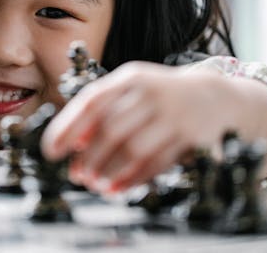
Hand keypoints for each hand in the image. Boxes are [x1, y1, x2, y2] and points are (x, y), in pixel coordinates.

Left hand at [41, 61, 239, 192]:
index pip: (92, 102)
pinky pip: (156, 163)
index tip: (51, 151)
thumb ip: (103, 111)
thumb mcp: (133, 92)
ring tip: (94, 183)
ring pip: (133, 149)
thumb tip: (72, 144)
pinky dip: (132, 179)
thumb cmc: (161, 97)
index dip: (68, 128)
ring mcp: (174, 115)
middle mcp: (152, 92)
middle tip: (77, 175)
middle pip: (111, 129)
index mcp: (131, 77)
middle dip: (89, 156)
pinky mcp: (192, 137)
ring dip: (109, 170)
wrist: (216, 98)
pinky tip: (116, 188)